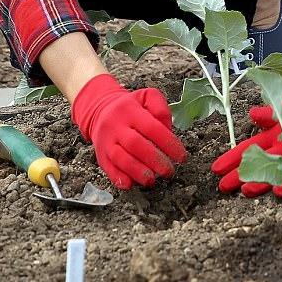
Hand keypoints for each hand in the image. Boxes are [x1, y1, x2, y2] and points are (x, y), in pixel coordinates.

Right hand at [71, 73, 186, 189]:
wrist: (100, 110)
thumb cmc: (130, 106)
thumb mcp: (146, 96)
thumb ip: (160, 108)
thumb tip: (168, 128)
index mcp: (130, 109)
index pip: (152, 127)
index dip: (168, 143)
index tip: (182, 156)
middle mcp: (116, 124)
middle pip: (135, 144)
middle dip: (155, 160)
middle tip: (169, 171)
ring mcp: (106, 140)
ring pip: (120, 158)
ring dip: (138, 172)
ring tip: (152, 180)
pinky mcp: (100, 154)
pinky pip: (108, 168)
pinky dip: (118, 178)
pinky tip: (130, 184)